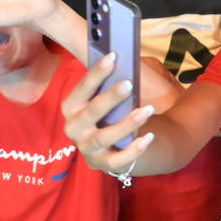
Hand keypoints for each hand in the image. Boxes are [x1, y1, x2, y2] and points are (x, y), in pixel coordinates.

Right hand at [61, 54, 155, 173]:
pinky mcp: (102, 164)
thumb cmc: (110, 113)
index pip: (82, 88)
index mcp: (71, 107)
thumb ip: (110, 83)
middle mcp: (74, 128)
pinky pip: (117, 160)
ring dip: (127, 123)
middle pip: (91, 112)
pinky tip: (149, 137)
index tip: (113, 56)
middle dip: (110, 97)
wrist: (115, 145)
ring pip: (104, 137)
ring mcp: (87, 148)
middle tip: (129, 84)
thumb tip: (124, 61)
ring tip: (147, 110)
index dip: (97, 73)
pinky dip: (133, 150)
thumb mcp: (106, 98)